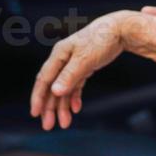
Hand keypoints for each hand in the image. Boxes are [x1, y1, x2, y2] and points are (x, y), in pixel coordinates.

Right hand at [29, 13, 129, 129]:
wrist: (120, 30)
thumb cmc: (102, 40)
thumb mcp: (86, 59)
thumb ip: (70, 75)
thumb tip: (55, 91)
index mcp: (58, 55)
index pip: (44, 79)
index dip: (38, 97)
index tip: (35, 114)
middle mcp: (62, 60)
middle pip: (51, 87)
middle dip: (49, 107)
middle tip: (48, 126)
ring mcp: (72, 64)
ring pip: (63, 89)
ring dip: (62, 106)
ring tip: (64, 123)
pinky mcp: (83, 67)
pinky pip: (75, 86)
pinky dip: (74, 97)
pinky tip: (76, 109)